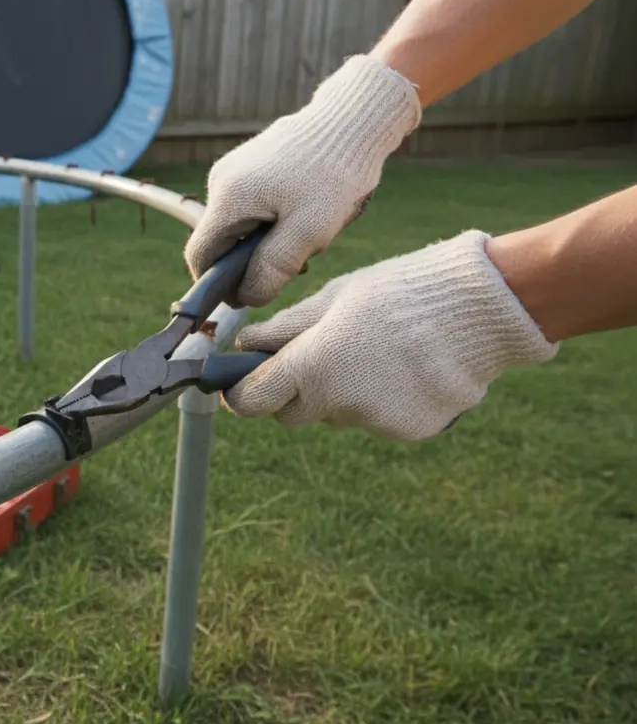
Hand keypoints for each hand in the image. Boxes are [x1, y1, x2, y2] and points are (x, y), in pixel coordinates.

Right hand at [185, 55, 421, 307]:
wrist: (355, 117)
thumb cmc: (335, 174)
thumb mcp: (308, 232)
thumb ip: (272, 270)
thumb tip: (246, 297)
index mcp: (228, 197)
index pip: (199, 257)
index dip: (218, 285)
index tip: (252, 295)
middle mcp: (222, 180)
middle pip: (223, 241)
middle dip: (255, 259)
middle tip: (301, 258)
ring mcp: (236, 168)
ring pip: (241, 223)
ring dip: (271, 237)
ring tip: (312, 228)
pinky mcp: (253, 161)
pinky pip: (254, 203)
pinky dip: (277, 216)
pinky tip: (310, 208)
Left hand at [223, 231, 559, 440]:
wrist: (482, 309)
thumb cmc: (401, 291)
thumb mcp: (333, 299)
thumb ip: (285, 329)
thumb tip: (246, 345)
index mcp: (312, 367)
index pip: (253, 400)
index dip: (242, 392)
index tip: (242, 382)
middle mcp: (339, 404)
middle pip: (292, 413)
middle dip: (294, 390)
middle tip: (319, 353)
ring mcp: (376, 423)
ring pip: (337, 415)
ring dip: (342, 391)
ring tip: (378, 350)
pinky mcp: (409, 432)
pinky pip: (377, 420)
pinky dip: (381, 400)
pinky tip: (406, 368)